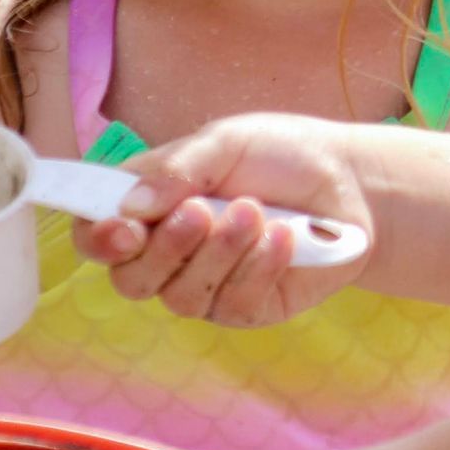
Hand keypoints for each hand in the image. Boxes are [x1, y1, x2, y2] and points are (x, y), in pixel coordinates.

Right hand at [77, 114, 377, 326]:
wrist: (351, 184)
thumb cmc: (281, 155)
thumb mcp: (227, 142)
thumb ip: (177, 168)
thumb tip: (131, 205)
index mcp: (149, 206)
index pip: (98, 237)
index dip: (99, 240)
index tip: (125, 228)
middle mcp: (169, 253)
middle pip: (131, 280)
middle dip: (165, 248)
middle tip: (202, 211)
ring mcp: (206, 286)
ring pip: (181, 297)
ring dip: (218, 253)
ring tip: (256, 213)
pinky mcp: (247, 308)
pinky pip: (233, 304)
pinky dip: (258, 268)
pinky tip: (285, 237)